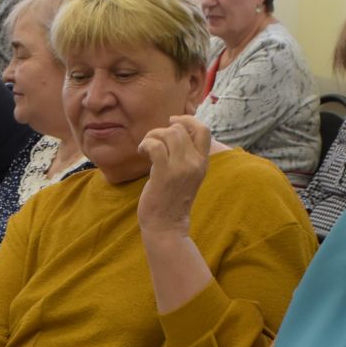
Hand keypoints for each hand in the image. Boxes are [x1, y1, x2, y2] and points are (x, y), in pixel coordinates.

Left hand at [136, 115, 212, 236]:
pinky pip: (155, 145)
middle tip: (151, 142)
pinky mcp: (164, 174)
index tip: (172, 121)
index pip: (203, 130)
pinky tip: (142, 152)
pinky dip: (145, 144)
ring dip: (152, 136)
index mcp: (202, 163)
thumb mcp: (187, 175)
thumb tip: (174, 131)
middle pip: (180, 129)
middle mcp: (195, 163)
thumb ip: (186, 156)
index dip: (187, 120)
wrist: (167, 226)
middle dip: (162, 130)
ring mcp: (181, 168)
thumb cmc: (172, 200)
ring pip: (168, 134)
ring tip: (145, 148)